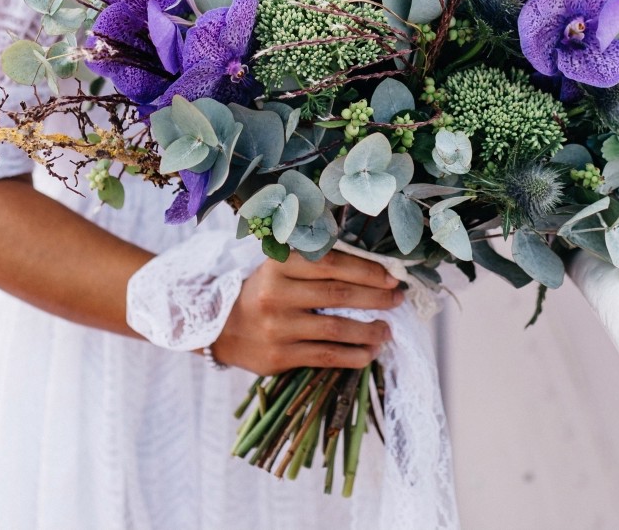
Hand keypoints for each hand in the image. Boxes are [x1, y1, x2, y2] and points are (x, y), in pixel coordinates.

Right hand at [209, 249, 405, 373]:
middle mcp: (276, 293)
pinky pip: (326, 356)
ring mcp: (277, 326)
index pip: (331, 263)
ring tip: (387, 330)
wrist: (221, 328)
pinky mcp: (279, 356)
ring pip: (336, 329)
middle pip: (338, 294)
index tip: (391, 277)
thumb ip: (317, 265)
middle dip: (376, 298)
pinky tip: (370, 352)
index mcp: (279, 263)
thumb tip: (374, 272)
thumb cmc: (265, 292)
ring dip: (370, 331)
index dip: (366, 270)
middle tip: (397, 299)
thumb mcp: (281, 268)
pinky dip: (354, 355)